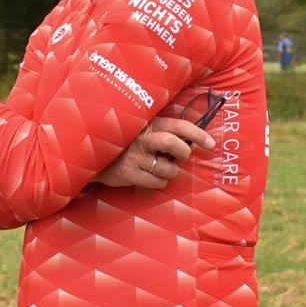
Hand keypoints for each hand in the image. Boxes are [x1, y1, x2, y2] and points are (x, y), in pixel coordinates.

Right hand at [95, 116, 214, 188]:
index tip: (211, 144)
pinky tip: (148, 176)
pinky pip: (156, 182)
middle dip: (184, 152)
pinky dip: (158, 182)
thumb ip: (165, 133)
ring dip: (169, 172)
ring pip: (168, 169)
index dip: (197, 134)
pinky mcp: (128, 173)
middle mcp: (142, 138)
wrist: (94, 157)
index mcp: (149, 124)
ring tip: (158, 167)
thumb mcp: (144, 131)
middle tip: (182, 156)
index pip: (178, 125)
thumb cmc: (127, 143)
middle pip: (173, 143)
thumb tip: (192, 143)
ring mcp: (134, 156)